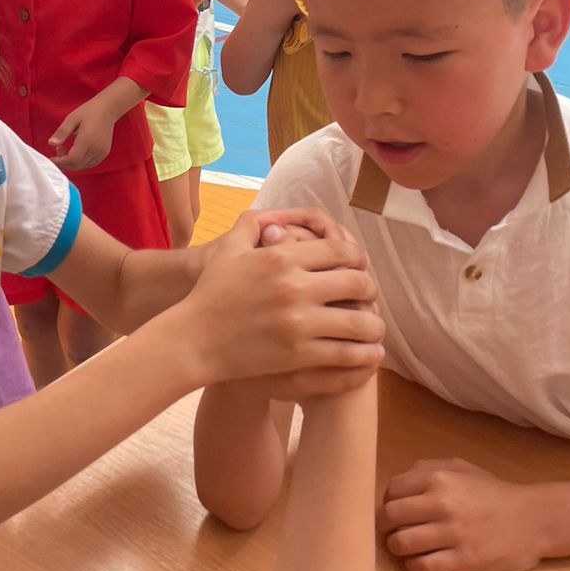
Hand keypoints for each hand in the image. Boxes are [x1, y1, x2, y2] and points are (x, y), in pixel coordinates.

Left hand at [50, 95, 115, 170]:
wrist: (108, 109)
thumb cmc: (89, 111)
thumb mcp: (72, 119)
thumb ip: (61, 132)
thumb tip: (51, 143)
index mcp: (87, 141)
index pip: (72, 160)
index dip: (59, 162)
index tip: (51, 158)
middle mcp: (96, 149)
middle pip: (76, 166)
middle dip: (64, 162)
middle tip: (59, 148)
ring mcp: (101, 153)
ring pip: (82, 166)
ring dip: (71, 162)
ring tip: (67, 149)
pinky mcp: (104, 153)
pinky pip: (89, 164)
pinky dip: (80, 162)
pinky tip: (76, 151)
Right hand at [183, 211, 384, 387]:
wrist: (193, 340)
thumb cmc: (211, 292)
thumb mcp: (229, 248)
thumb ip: (256, 223)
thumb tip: (282, 215)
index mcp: (281, 257)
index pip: (341, 251)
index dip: (359, 259)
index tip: (360, 269)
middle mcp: (294, 286)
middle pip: (356, 282)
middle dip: (370, 290)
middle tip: (370, 298)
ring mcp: (298, 322)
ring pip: (359, 322)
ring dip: (374, 326)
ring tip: (376, 330)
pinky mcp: (297, 355)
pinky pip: (345, 354)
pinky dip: (364, 355)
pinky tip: (369, 354)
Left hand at [378, 458, 548, 570]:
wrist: (532, 519)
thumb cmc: (493, 493)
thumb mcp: (461, 468)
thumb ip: (427, 469)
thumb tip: (397, 483)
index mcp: (438, 478)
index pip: (391, 491)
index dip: (387, 502)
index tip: (394, 511)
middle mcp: (441, 503)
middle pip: (389, 516)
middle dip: (385, 526)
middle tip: (393, 532)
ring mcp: (452, 533)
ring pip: (401, 543)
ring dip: (397, 548)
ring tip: (407, 549)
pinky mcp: (463, 560)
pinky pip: (422, 567)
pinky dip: (414, 567)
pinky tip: (420, 563)